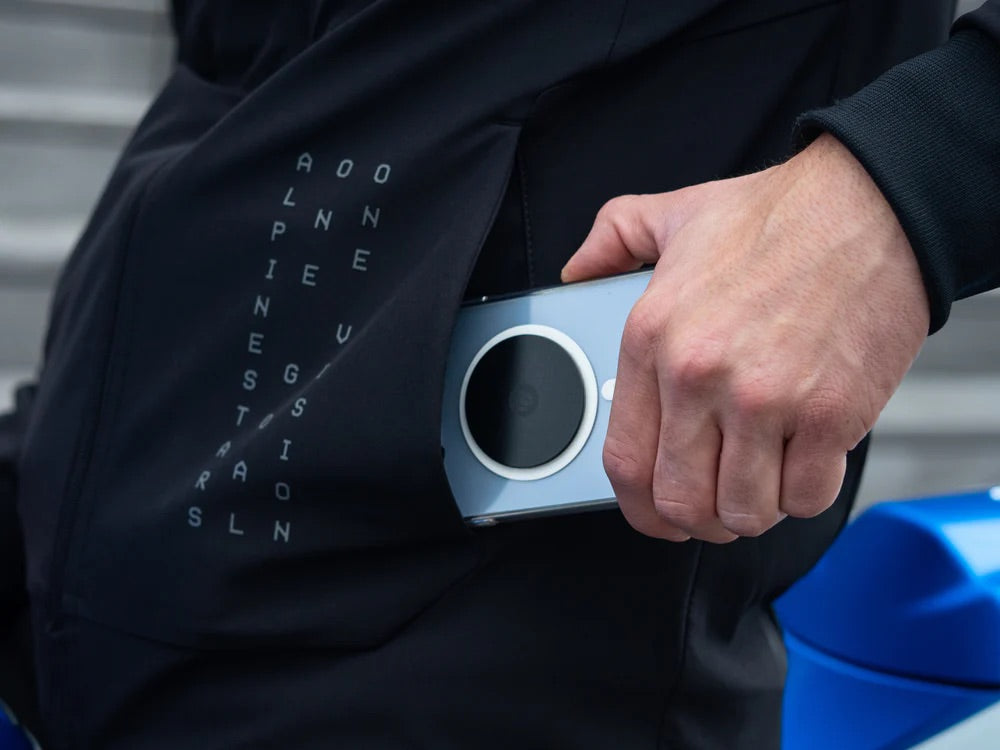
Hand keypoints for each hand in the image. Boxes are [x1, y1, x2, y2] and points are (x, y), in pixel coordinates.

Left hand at [561, 134, 928, 542]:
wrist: (872, 206)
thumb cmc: (779, 220)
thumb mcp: (673, 214)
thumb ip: (612, 240)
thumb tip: (577, 269)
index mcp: (652, 337)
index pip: (625, 461)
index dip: (639, 507)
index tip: (656, 512)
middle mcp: (700, 375)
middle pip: (681, 502)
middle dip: (697, 520)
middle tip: (715, 504)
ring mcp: (764, 399)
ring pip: (743, 511)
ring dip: (752, 511)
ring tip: (761, 481)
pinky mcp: (829, 414)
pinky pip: (805, 498)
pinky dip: (804, 496)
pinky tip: (805, 464)